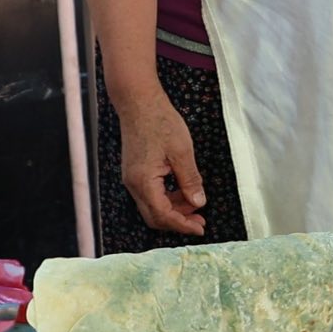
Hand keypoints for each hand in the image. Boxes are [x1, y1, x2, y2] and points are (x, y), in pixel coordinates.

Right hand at [115, 87, 206, 236]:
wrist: (139, 103)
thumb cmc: (160, 122)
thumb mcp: (182, 152)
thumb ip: (190, 180)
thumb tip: (199, 203)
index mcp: (144, 181)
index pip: (163, 215)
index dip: (182, 224)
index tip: (201, 228)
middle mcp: (133, 184)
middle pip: (154, 216)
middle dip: (178, 221)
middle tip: (200, 221)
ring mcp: (132, 179)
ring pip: (152, 207)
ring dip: (173, 210)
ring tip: (196, 207)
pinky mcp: (135, 173)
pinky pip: (150, 195)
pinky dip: (167, 199)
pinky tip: (183, 194)